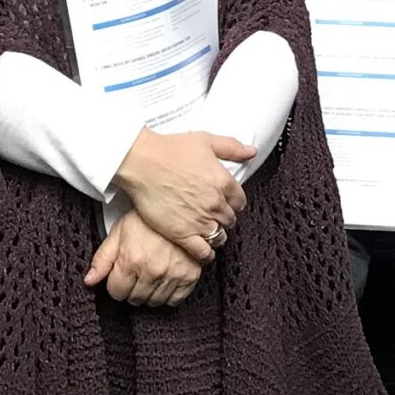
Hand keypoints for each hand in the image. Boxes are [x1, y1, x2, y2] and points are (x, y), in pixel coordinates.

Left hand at [85, 208, 204, 306]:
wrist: (179, 208)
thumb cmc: (147, 218)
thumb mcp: (119, 231)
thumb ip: (102, 259)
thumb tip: (89, 281)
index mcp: (131, 260)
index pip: (116, 292)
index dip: (116, 283)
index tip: (121, 275)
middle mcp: (152, 271)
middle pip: (135, 299)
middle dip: (132, 288)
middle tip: (136, 273)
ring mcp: (173, 275)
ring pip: (154, 302)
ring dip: (149, 292)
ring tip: (150, 275)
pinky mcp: (190, 276)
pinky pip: (175, 300)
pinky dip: (169, 294)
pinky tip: (165, 280)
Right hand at [111, 127, 252, 256]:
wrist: (143, 162)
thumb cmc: (170, 149)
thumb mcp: (206, 140)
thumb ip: (232, 147)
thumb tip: (251, 151)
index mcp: (223, 182)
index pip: (240, 200)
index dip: (233, 201)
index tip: (227, 202)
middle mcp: (215, 204)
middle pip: (230, 219)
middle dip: (225, 217)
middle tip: (215, 215)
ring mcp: (200, 221)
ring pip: (219, 236)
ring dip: (217, 234)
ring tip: (210, 232)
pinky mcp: (182, 234)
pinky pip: (202, 251)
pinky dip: (206, 254)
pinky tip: (205, 252)